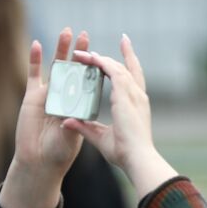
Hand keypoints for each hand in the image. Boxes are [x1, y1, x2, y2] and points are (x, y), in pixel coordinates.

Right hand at [0, 27, 90, 207]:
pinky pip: (34, 74)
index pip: (92, 82)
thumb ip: (78, 124)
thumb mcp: (75, 137)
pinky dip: (35, 59)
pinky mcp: (32, 97)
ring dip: (61, 50)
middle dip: (82, 53)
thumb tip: (80, 113)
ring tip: (67, 32)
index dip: (97, 68)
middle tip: (86, 35)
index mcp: (81, 106)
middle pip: (76, 70)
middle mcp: (66, 98)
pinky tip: (38, 45)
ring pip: (56, 68)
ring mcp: (49, 95)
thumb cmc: (60, 154)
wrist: (39, 163)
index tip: (102, 55)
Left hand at [64, 35, 177, 199]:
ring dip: (99, 58)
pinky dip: (100, 61)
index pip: (134, 79)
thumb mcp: (101, 137)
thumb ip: (85, 127)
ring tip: (81, 52)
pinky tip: (87, 56)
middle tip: (97, 48)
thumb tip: (68, 122)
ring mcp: (134, 94)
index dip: (130, 63)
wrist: (138, 158)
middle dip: (116, 55)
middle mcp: (138, 97)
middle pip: (127, 68)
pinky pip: (111, 70)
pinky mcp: (125, 94)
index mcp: (137, 106)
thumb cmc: (125, 153)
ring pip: (116, 67)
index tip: (125, 49)